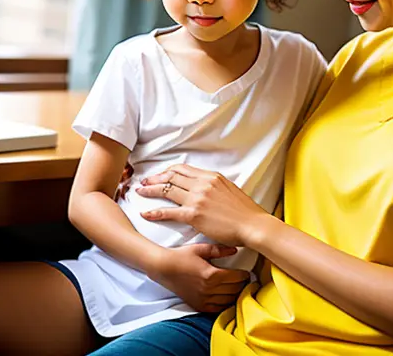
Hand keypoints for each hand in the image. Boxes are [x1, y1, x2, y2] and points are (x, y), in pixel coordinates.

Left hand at [136, 164, 269, 246]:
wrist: (252, 224)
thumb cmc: (244, 211)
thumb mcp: (229, 189)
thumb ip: (213, 185)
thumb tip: (203, 185)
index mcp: (211, 176)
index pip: (183, 169)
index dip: (168, 171)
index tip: (159, 175)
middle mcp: (202, 184)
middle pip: (172, 176)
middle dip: (155, 179)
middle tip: (144, 182)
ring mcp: (197, 198)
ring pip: (167, 190)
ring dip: (151, 190)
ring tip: (140, 192)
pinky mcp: (194, 215)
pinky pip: (169, 212)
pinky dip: (155, 212)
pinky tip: (146, 213)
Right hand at [149, 243, 249, 312]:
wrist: (163, 268)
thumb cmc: (181, 256)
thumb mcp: (200, 249)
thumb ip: (218, 250)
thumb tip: (235, 249)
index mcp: (211, 274)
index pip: (236, 278)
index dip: (244, 275)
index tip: (247, 272)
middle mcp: (209, 289)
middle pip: (234, 290)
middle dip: (242, 284)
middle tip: (245, 280)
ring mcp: (203, 299)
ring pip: (228, 300)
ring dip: (235, 295)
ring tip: (238, 288)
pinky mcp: (198, 305)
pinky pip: (217, 309)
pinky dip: (225, 304)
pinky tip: (227, 298)